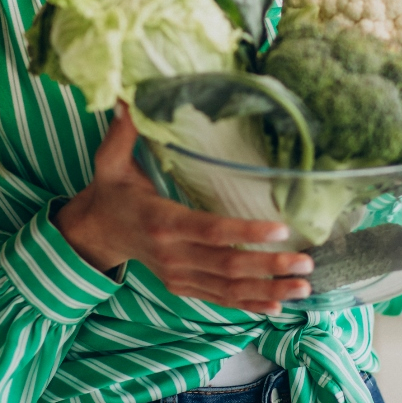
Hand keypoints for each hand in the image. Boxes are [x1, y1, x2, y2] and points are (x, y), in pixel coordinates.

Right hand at [53, 102, 313, 313]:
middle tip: (306, 263)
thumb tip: (125, 96)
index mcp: (162, 222)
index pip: (210, 230)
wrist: (95, 233)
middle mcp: (173, 255)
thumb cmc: (110, 191)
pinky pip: (219, 300)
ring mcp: (178, 275)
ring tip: (303, 287)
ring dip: (269, 290)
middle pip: (227, 266)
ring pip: (229, 289)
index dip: (245, 233)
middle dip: (270, 266)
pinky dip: (249, 304)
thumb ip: (124, 131)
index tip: (281, 230)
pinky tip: (277, 306)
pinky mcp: (182, 286)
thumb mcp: (110, 161)